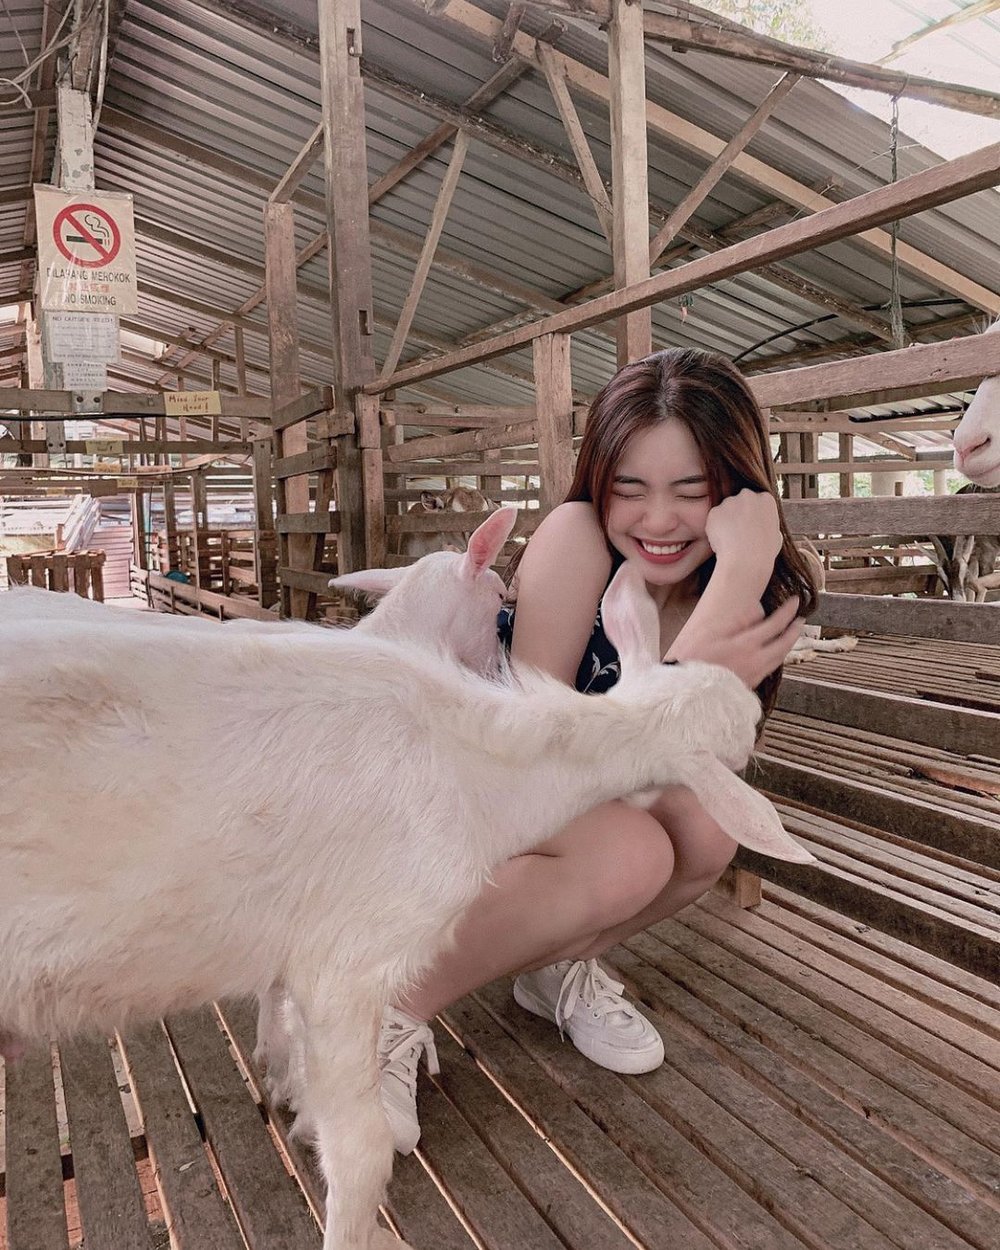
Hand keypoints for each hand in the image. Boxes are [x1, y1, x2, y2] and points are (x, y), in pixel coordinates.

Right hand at [666, 595, 803, 687]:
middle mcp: (756, 660)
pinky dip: (778, 658)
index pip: (775, 624)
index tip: (795, 602)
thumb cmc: (694, 664)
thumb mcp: (709, 635)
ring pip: (780, 658)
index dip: (788, 611)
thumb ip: (735, 622)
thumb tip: (756, 610)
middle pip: (784, 643)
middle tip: (800, 619)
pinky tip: (775, 656)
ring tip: (791, 636)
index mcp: (746, 645)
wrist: (691, 696)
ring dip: (789, 644)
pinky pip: (771, 668)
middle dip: (794, 629)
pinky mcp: (750, 686)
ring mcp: (754, 675)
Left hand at [705, 489, 781, 570]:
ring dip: (726, 521)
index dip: (752, 515)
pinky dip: (715, 529)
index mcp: (766, 499)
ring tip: (731, 540)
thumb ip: (768, 524)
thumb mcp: (776, 535)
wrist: (745, 560)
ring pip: (725, 510)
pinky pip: (714, 519)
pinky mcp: (715, 511)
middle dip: (738, 514)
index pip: (757, 501)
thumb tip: (763, 526)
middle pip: (739, 502)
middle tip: (738, 533)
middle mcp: (748, 495)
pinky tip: (722, 542)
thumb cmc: (763, 552)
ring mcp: (730, 502)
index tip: (751, 526)